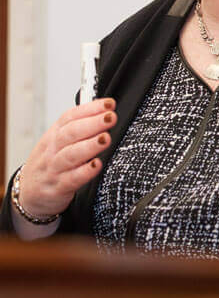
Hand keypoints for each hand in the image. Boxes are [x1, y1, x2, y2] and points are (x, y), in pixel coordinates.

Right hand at [18, 99, 116, 217]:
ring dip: (90, 145)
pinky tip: (97, 164)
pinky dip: (85, 172)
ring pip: (71, 155)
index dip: (90, 108)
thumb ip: (78, 126)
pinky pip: (72, 179)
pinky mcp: (58, 187)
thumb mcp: (56, 141)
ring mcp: (55, 168)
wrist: (28, 193)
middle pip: (71, 133)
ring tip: (105, 138)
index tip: (109, 104)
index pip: (70, 116)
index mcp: (54, 134)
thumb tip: (105, 110)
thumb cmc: (49, 162)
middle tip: (110, 117)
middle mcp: (53, 149)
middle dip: (93, 123)